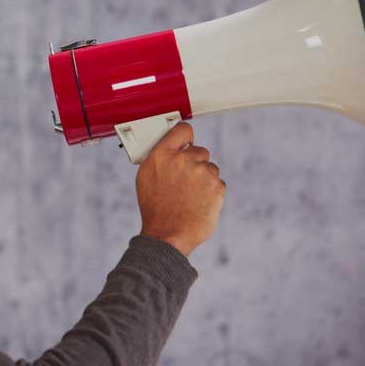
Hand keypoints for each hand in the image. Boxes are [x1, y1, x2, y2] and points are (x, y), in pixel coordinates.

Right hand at [135, 122, 225, 256]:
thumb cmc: (155, 209)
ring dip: (204, 179)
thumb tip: (173, 150)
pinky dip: (211, 192)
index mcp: (162, 155)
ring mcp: (202, 172)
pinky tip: (198, 203)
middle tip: (185, 183)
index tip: (188, 142)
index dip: (187, 137)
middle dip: (195, 163)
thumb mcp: (146, 177)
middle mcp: (183, 159)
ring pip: (210, 168)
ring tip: (190, 196)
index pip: (182, 130)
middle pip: (199, 151)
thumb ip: (161, 159)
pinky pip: (217, 183)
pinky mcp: (217, 186)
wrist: (167, 235)